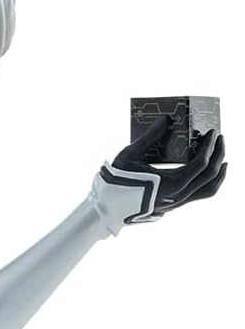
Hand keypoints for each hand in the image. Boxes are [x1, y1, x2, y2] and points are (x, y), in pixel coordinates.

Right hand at [108, 115, 226, 219]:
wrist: (106, 209)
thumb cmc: (115, 182)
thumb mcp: (129, 156)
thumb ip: (149, 137)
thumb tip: (165, 119)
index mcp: (169, 183)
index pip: (201, 164)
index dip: (210, 146)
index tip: (213, 132)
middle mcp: (178, 196)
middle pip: (210, 175)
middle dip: (218, 154)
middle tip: (219, 138)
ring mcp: (177, 203)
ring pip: (210, 189)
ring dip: (219, 173)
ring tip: (222, 159)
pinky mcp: (174, 206)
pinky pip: (200, 195)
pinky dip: (209, 183)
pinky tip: (209, 174)